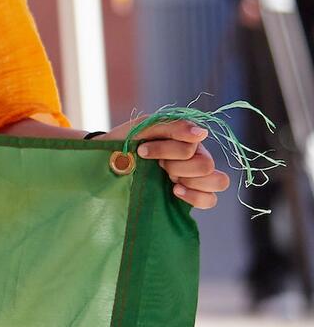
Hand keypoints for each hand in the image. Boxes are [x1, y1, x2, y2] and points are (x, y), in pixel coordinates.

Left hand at [93, 118, 229, 209]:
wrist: (108, 162)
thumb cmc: (127, 141)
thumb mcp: (144, 127)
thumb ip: (173, 127)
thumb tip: (202, 133)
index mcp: (188, 138)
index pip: (193, 146)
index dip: (167, 150)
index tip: (142, 150)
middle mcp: (196, 156)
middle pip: (206, 165)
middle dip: (176, 166)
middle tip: (158, 165)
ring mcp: (195, 176)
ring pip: (218, 181)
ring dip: (190, 181)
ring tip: (169, 179)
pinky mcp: (191, 195)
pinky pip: (210, 200)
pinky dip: (195, 197)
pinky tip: (175, 191)